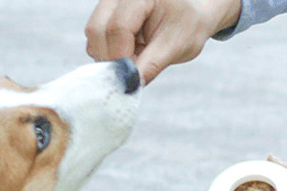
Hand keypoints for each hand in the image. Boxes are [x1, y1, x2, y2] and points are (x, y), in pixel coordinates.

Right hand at [85, 0, 241, 84]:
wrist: (193, 11)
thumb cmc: (189, 23)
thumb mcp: (176, 45)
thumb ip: (151, 65)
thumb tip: (129, 86)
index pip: (118, 28)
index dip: (122, 58)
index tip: (133, 77)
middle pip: (96, 30)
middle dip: (112, 58)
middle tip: (135, 68)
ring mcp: (110, 2)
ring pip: (93, 36)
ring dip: (110, 57)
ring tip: (137, 57)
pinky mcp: (106, 13)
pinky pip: (97, 39)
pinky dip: (110, 53)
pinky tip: (131, 51)